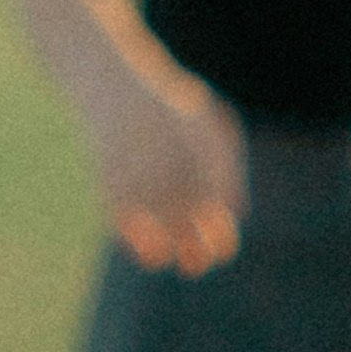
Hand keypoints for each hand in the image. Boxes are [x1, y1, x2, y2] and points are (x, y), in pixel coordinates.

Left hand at [90, 65, 246, 275]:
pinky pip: (125, 224)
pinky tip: (144, 234)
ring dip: (161, 251)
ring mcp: (145, 198)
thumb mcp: (210, 132)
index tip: (220, 247)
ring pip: (157, 238)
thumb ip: (226, 170)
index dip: (220, 245)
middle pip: (190, 243)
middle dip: (194, 257)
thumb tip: (235, 209)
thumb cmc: (174, 109)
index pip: (217, 231)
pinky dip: (132, 235)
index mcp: (205, 187)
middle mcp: (177, 198)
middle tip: (194, 262)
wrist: (124, 88)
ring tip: (164, 251)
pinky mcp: (115, 195)